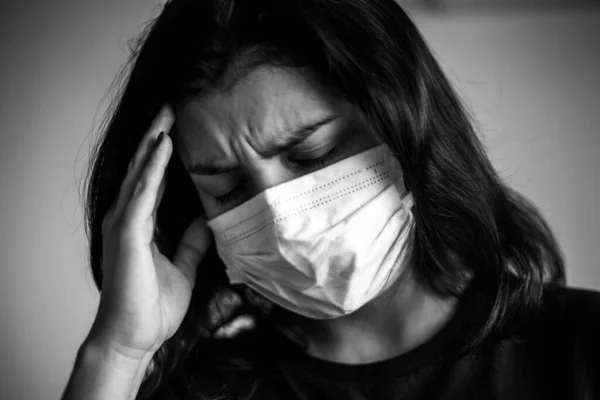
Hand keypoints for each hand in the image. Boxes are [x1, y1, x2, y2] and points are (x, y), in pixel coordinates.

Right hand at [89, 104, 210, 359]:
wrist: (134, 337)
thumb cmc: (152, 306)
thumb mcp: (182, 267)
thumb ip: (190, 243)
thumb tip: (203, 220)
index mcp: (140, 225)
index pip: (152, 181)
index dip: (163, 156)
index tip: (178, 130)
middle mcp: (128, 219)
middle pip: (142, 169)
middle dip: (156, 138)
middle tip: (171, 108)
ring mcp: (124, 225)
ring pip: (139, 174)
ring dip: (153, 143)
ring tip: (167, 115)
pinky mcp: (128, 235)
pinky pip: (142, 194)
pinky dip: (152, 169)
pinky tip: (163, 147)